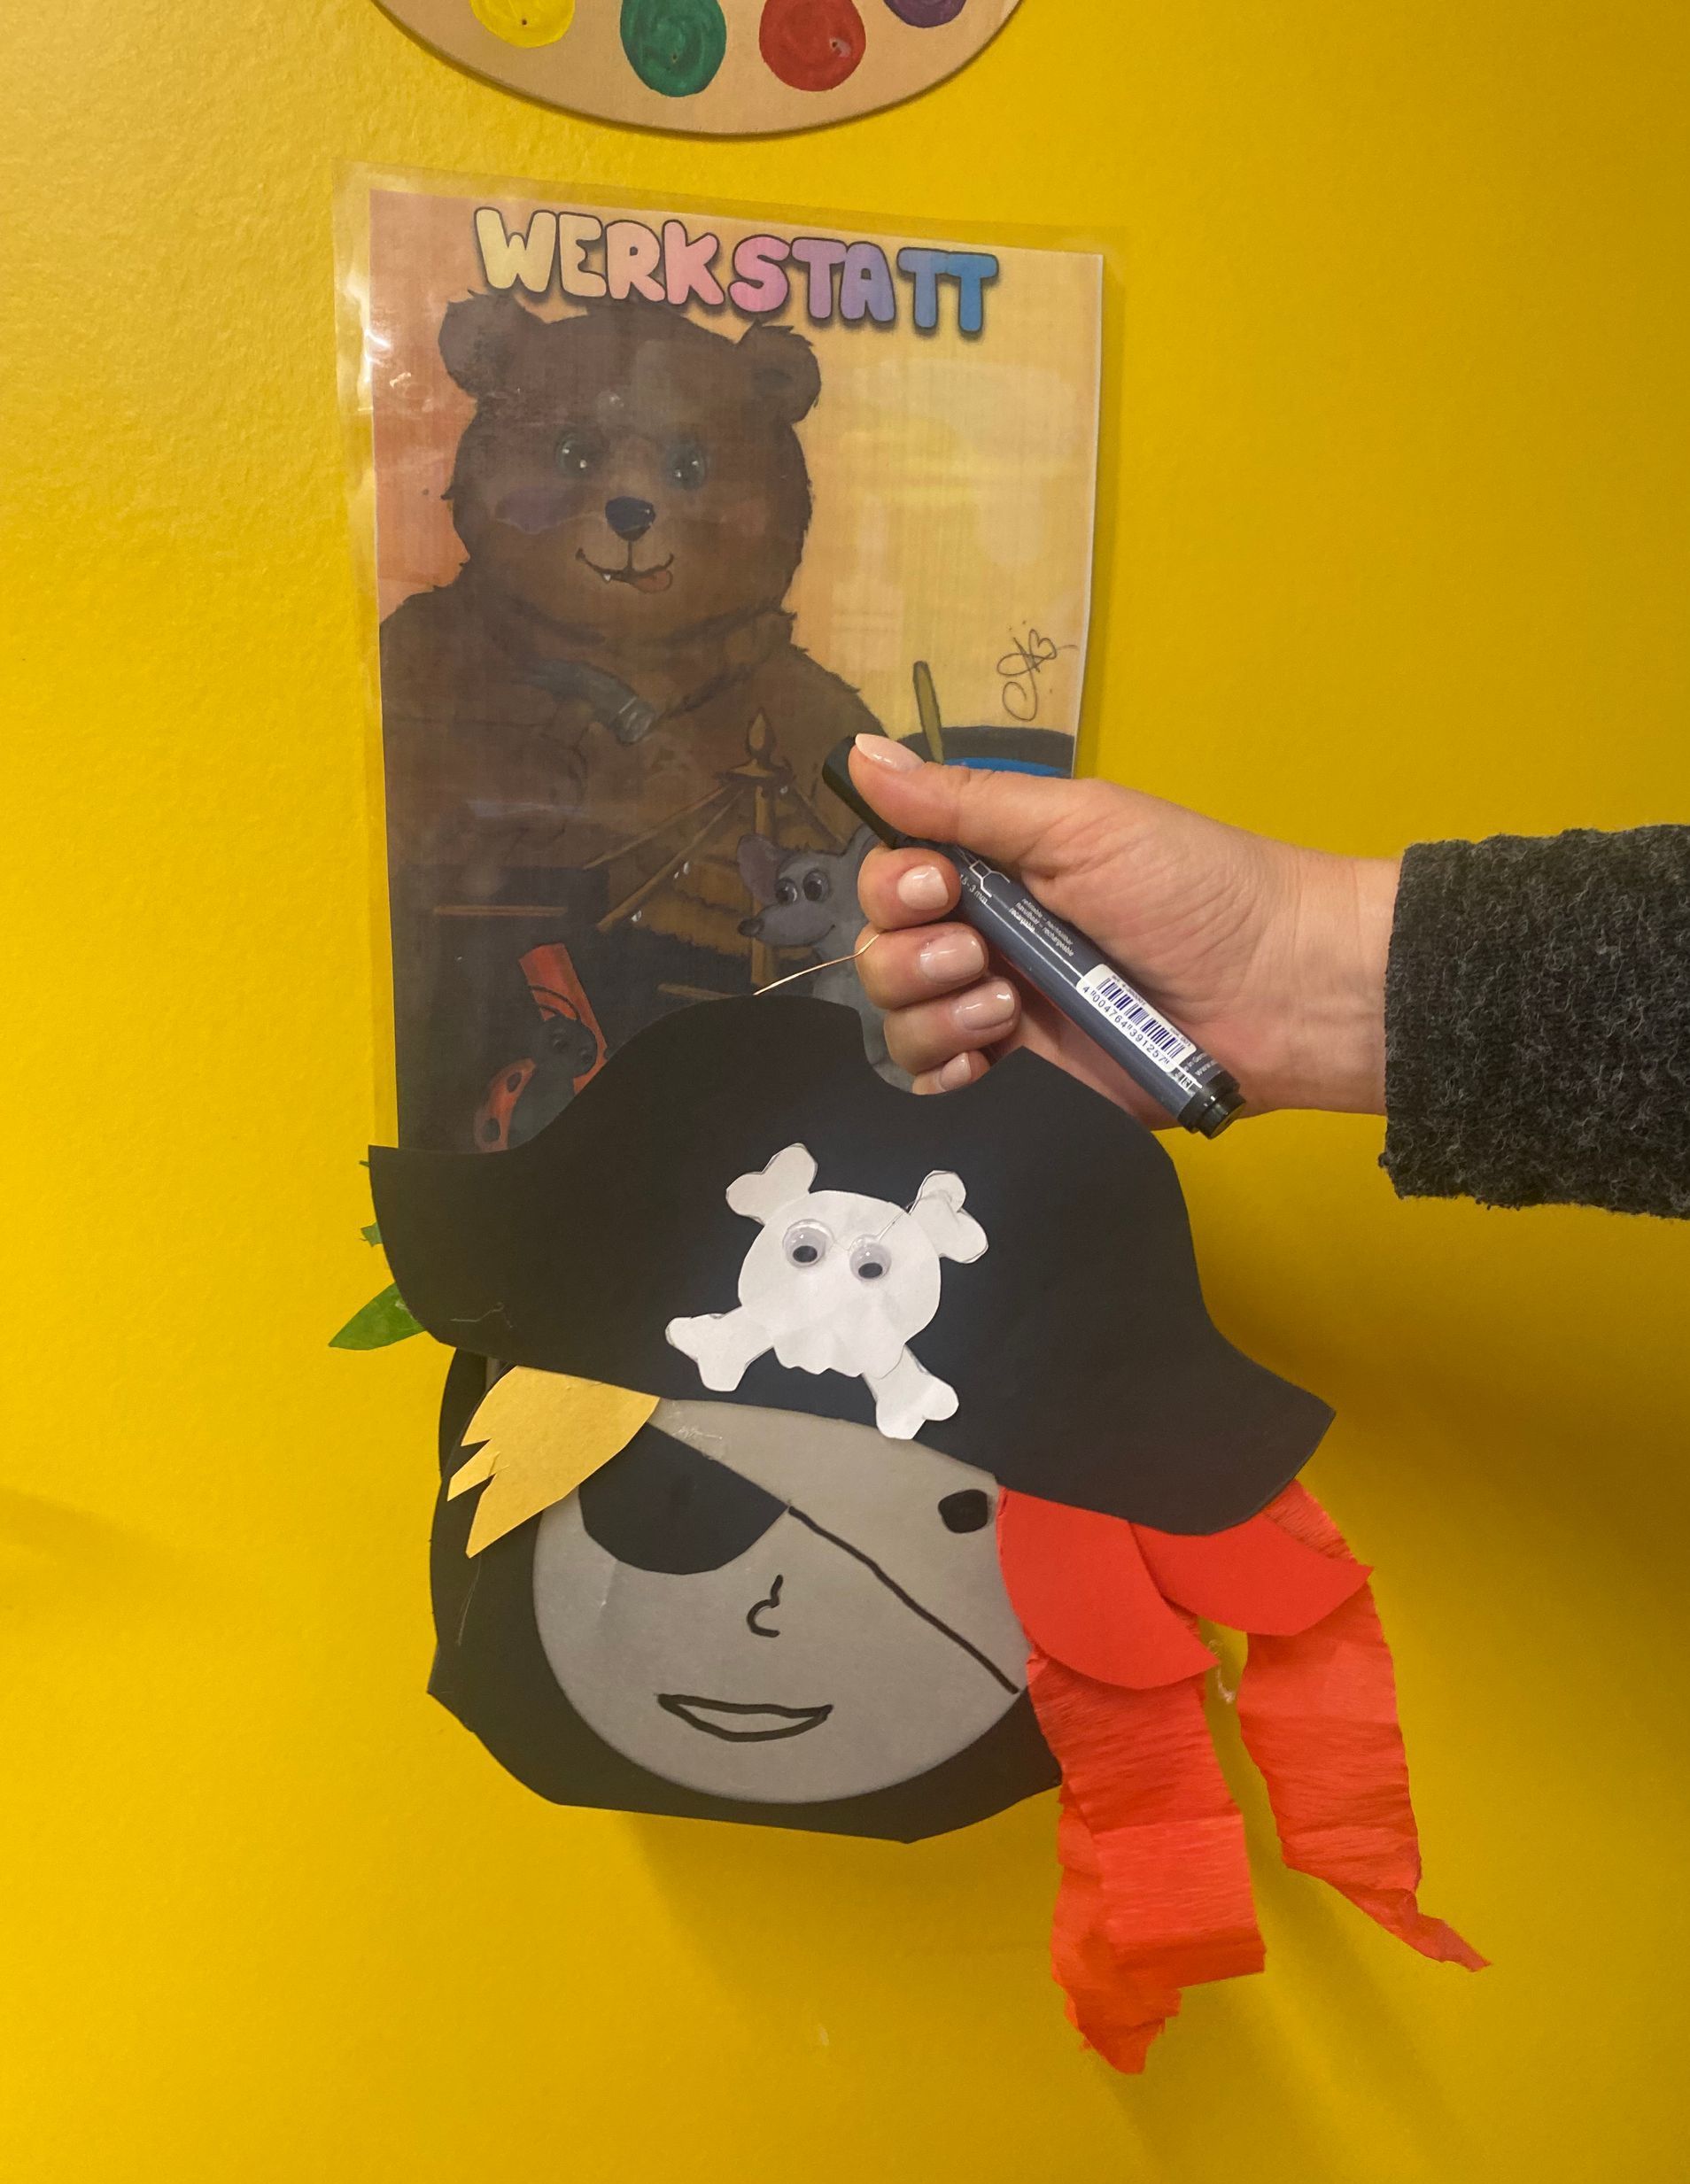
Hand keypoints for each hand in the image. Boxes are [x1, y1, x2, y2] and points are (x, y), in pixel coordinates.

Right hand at [848, 737, 1399, 1122]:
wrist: (1283, 990)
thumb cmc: (1194, 889)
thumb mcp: (1079, 823)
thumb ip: (964, 801)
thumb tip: (858, 752)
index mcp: (998, 870)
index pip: (892, 877)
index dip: (891, 886)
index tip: (935, 887)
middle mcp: (988, 940)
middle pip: (881, 953)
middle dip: (909, 955)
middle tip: (980, 954)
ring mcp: (1004, 1018)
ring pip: (902, 1024)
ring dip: (936, 1014)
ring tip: (1008, 1009)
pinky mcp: (1027, 1086)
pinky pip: (941, 1091)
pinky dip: (946, 1077)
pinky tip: (988, 1062)